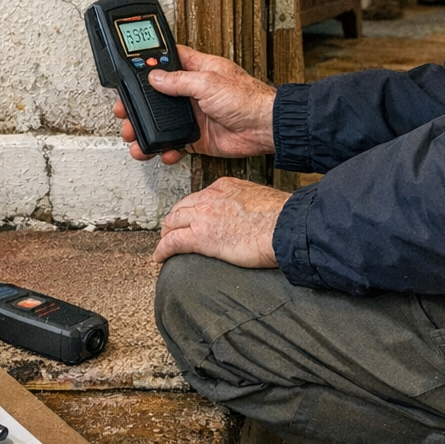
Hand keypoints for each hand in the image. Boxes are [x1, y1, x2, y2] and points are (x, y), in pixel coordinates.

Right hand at [112, 44, 275, 163]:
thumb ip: (179, 81)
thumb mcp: (208, 82)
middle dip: (138, 103)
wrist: (264, 129)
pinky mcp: (197, 136)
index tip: (129, 73)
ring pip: (161, 121)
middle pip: (157, 94)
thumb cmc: (248, 99)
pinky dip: (165, 148)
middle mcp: (193, 91)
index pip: (166, 61)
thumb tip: (155, 77)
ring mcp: (194, 114)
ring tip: (133, 135)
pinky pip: (174, 142)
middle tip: (124, 111)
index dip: (147, 65)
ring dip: (146, 129)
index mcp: (197, 69)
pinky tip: (160, 150)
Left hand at [153, 177, 286, 266]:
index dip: (191, 210)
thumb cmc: (282, 218)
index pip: (199, 197)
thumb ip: (249, 206)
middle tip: (172, 232)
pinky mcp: (200, 237)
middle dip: (174, 220)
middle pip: (181, 208)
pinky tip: (159, 257)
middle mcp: (210, 197)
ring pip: (173, 222)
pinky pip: (172, 243)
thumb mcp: (262, 201)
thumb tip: (252, 218)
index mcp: (225, 187)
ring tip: (164, 245)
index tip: (191, 219)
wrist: (285, 226)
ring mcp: (203, 216)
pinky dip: (162, 250)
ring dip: (166, 234)